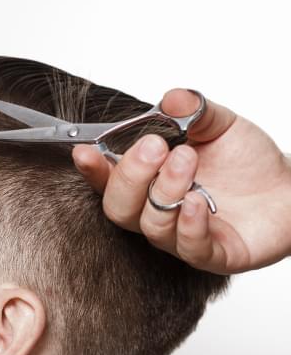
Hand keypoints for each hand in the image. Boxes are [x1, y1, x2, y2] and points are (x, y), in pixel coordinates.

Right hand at [72, 89, 290, 273]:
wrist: (290, 189)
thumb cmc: (249, 163)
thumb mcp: (220, 125)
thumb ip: (193, 111)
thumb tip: (170, 99)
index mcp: (151, 182)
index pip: (110, 181)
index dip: (94, 170)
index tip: (85, 152)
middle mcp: (159, 212)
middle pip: (119, 209)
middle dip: (131, 177)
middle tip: (154, 147)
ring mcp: (181, 237)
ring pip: (152, 226)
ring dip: (165, 190)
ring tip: (189, 161)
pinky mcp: (211, 256)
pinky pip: (189, 247)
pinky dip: (189, 224)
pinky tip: (198, 202)